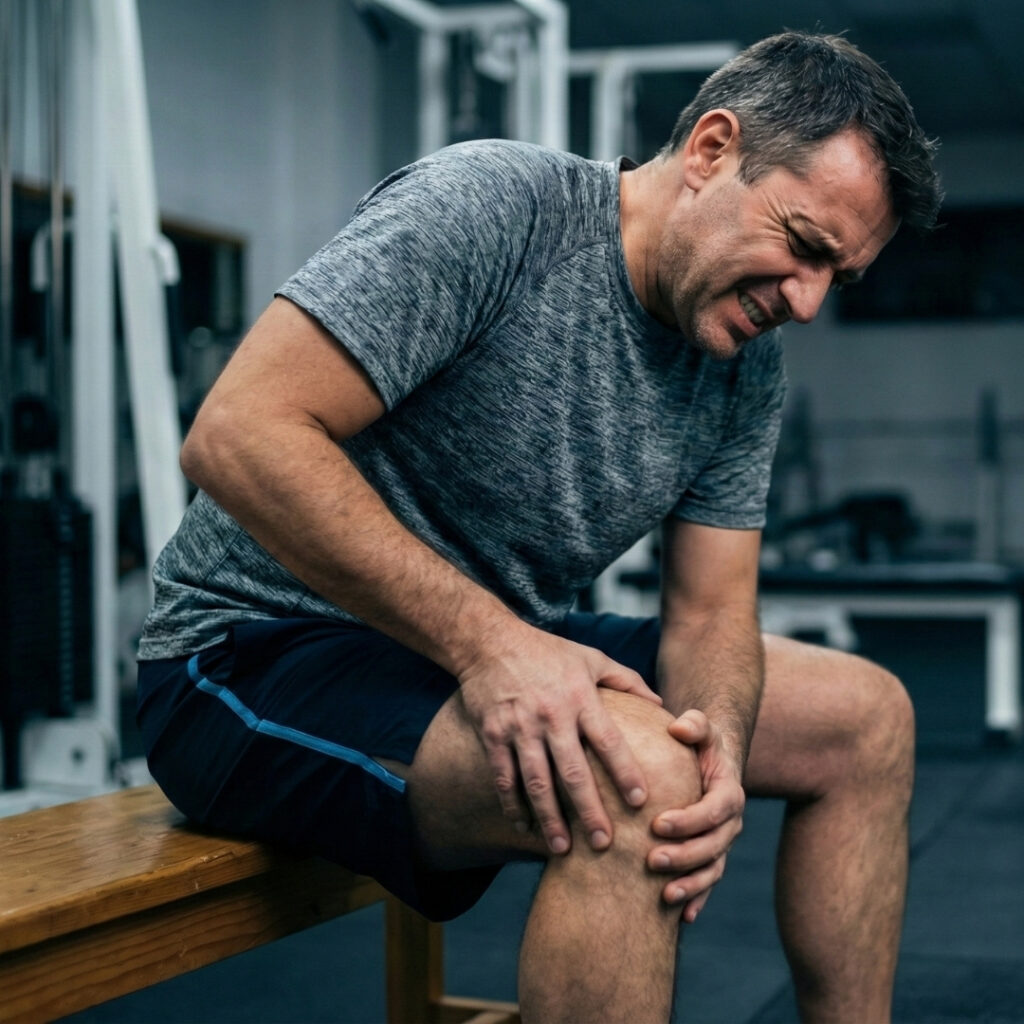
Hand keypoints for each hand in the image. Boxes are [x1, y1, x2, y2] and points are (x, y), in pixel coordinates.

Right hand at [458, 625, 661, 855]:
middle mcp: (550, 715)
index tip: (641, 801)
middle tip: (604, 844)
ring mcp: (519, 727)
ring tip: (563, 849)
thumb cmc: (547, 652)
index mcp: (579, 697)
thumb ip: (627, 681)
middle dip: (589, 810)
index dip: (624, 771)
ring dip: (550, 818)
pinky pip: (503, 777)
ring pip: (536, 782)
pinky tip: (525, 827)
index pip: (608, 740)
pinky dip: (513, 805)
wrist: (489, 641)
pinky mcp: (493, 734)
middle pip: (572, 771)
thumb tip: (661, 705)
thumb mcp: (591, 658)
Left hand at [647, 709, 744, 922]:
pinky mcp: (712, 857)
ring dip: (692, 885)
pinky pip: (708, 882)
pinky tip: (681, 917)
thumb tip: (679, 727)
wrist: (709, 762)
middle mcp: (730, 822)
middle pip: (713, 846)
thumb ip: (695, 724)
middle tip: (652, 861)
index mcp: (728, 792)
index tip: (657, 824)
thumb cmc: (700, 743)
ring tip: (665, 896)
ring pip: (712, 870)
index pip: (714, 810)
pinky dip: (698, 900)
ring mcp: (722, 843)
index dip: (689, 820)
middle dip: (685, 856)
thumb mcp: (701, 728)